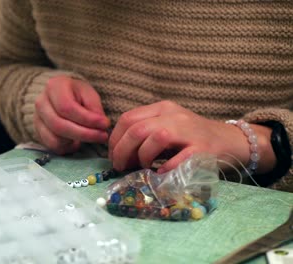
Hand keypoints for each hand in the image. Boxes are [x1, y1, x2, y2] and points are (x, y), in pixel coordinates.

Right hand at [34, 76, 109, 153]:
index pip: (67, 107)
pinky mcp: (38, 133)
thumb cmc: (76, 94)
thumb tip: (101, 125)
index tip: (105, 124)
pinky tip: (77, 141)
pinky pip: (53, 146)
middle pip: (59, 125)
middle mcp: (41, 102)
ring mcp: (37, 119)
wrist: (59, 97)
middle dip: (84, 134)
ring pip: (55, 139)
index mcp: (54, 86)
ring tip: (90, 136)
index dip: (87, 119)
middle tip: (102, 136)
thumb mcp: (89, 94)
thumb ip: (95, 108)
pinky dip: (67, 147)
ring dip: (76, 141)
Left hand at [108, 100, 274, 173]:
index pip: (128, 118)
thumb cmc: (191, 137)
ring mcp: (190, 131)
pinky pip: (179, 158)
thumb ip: (144, 132)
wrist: (230, 141)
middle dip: (122, 151)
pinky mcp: (203, 149)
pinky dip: (165, 168)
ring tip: (142, 168)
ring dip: (142, 157)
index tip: (112, 156)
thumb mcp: (166, 126)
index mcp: (162, 109)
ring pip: (155, 138)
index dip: (115, 139)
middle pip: (137, 129)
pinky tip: (160, 173)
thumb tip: (118, 151)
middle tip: (120, 167)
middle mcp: (174, 116)